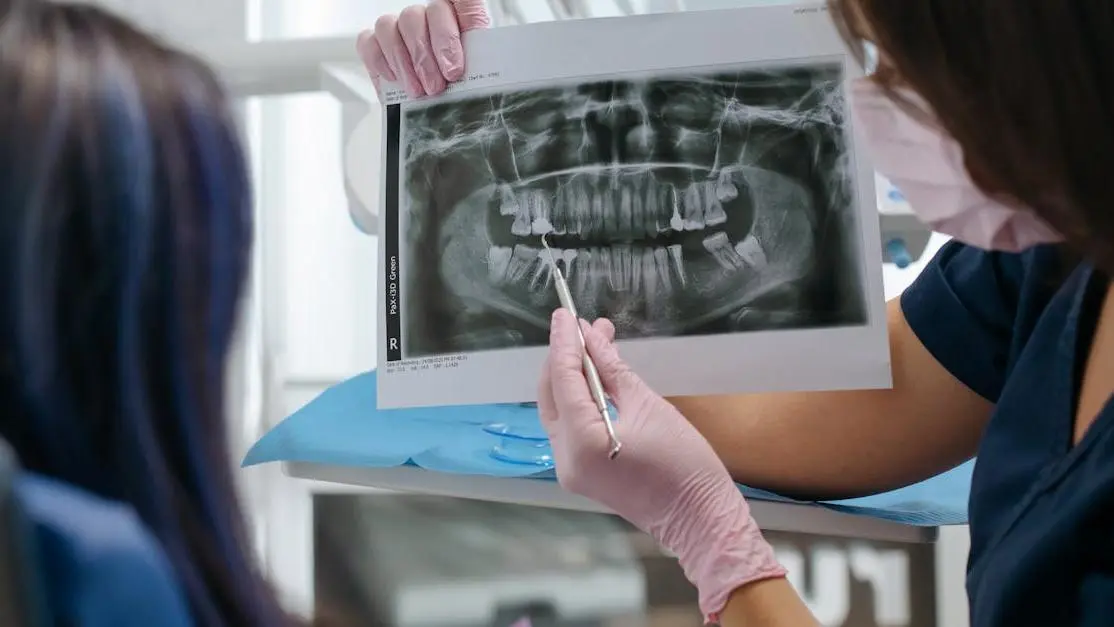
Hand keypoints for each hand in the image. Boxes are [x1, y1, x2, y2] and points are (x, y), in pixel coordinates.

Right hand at [357, 0, 489, 97]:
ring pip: (389, 26)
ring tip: (417, 90)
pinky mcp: (376, 43)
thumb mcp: (474, 75)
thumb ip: (475, 67)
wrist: (440, 101)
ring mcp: (400, 26)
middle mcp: (428, 15)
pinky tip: (394, 79)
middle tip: (435, 86)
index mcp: (460, 16)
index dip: (457, 15)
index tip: (456, 63)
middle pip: (418, 16)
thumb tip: (474, 74)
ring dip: (403, 62)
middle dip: (426, 56)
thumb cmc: (459, 84)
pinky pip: (368, 42)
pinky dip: (380, 62)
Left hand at [538, 308, 785, 620]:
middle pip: (552, 394)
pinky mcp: (581, 473)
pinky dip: (580, 399)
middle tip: (584, 326)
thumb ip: (613, 370)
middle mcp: (565, 457)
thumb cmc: (684, 463)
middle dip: (566, 357)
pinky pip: (571, 426)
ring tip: (595, 342)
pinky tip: (596, 376)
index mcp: (581, 440)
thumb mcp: (648, 406)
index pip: (563, 379)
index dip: (564, 342)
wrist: (700, 519)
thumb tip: (592, 338)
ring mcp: (570, 468)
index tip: (566, 312)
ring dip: (573, 376)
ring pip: (558, 410)